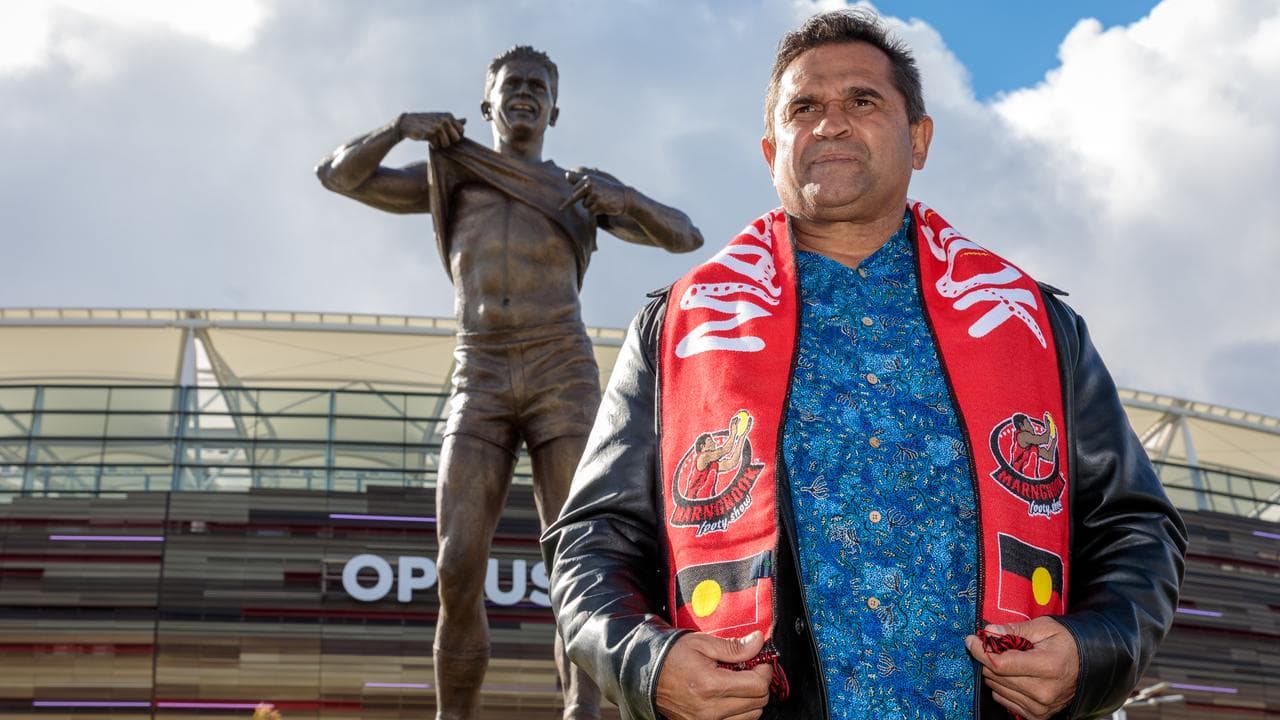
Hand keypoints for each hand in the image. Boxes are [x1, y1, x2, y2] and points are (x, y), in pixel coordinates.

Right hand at [396, 112, 464, 148]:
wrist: (407, 123)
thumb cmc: (426, 122)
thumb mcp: (440, 119)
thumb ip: (453, 121)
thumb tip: (466, 120)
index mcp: (448, 116)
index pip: (461, 131)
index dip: (455, 137)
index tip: (447, 136)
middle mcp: (444, 120)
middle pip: (455, 139)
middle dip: (448, 141)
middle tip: (439, 138)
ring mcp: (437, 126)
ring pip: (446, 144)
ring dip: (439, 144)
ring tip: (433, 138)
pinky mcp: (430, 133)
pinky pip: (437, 146)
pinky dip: (432, 146)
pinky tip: (427, 140)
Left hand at [560, 167, 628, 214]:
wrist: (625, 197)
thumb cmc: (607, 189)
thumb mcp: (594, 182)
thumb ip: (579, 180)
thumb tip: (566, 174)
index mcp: (587, 178)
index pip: (574, 190)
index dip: (577, 194)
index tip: (581, 196)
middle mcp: (589, 185)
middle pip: (576, 198)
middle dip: (584, 199)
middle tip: (595, 197)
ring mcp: (594, 195)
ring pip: (584, 205)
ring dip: (592, 205)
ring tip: (602, 201)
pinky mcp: (598, 205)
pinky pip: (591, 211)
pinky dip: (597, 211)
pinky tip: (605, 206)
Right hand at [655, 631, 771, 719]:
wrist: (647, 675)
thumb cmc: (673, 656)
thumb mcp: (703, 644)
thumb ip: (733, 647)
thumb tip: (758, 643)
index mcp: (711, 686)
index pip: (758, 685)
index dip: (764, 669)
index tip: (759, 660)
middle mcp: (710, 710)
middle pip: (758, 702)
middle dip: (759, 682)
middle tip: (748, 668)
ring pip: (751, 716)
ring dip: (751, 698)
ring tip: (737, 682)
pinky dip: (740, 711)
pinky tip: (730, 696)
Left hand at [965, 617, 1078, 719]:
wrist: (1086, 667)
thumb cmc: (1065, 644)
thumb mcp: (1044, 628)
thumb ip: (1014, 629)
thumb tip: (988, 632)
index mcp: (1049, 667)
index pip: (1001, 663)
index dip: (981, 650)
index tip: (972, 639)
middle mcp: (1044, 691)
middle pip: (996, 675)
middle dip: (988, 658)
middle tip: (994, 646)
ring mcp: (1040, 707)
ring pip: (996, 687)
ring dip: (995, 672)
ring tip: (1010, 660)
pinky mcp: (1036, 715)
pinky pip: (1002, 699)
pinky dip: (1002, 686)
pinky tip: (1015, 675)